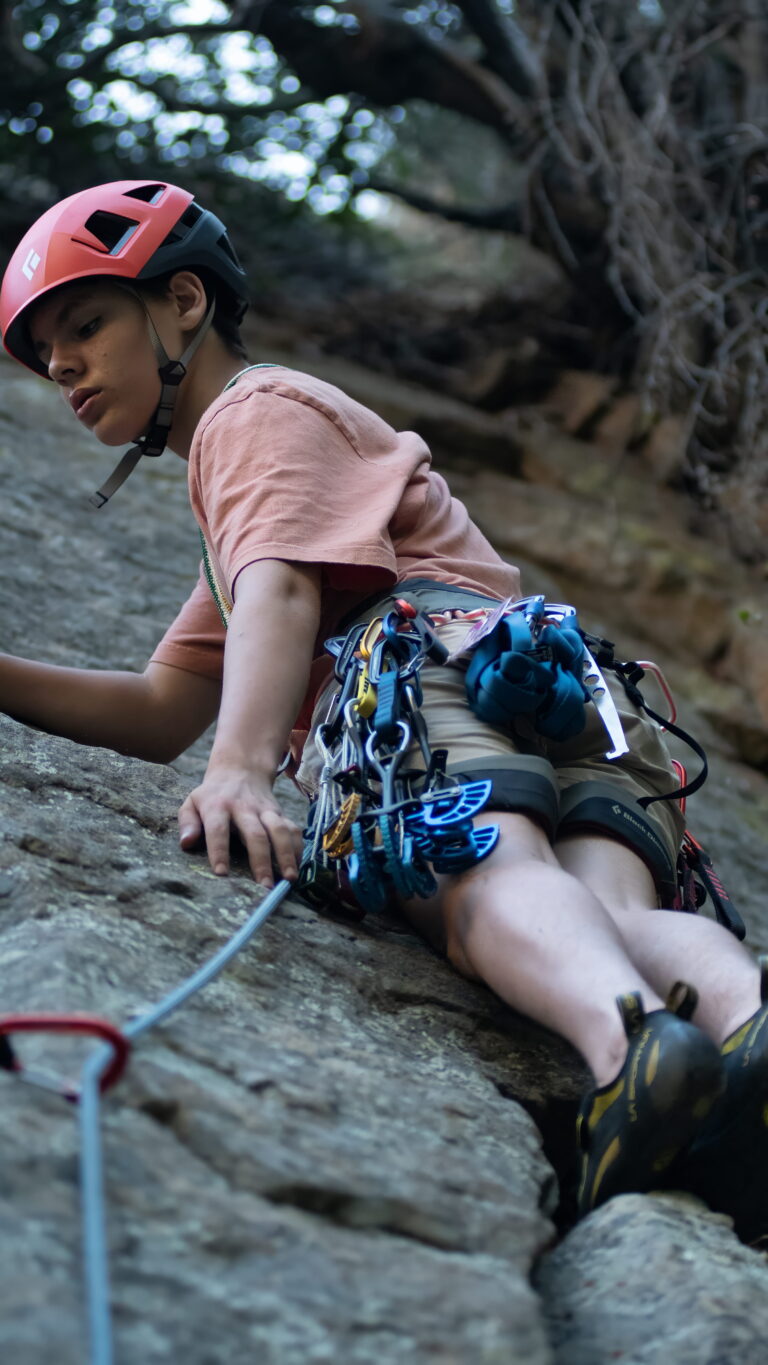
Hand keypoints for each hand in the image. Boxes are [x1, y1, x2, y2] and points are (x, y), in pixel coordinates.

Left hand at [178, 764, 302, 886]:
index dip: (219, 851)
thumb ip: (187, 822)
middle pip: (255, 834)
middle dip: (261, 861)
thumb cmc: (212, 796)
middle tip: (264, 887)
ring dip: (286, 854)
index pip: (218, 830)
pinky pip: (293, 829)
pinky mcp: (280, 812)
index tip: (221, 874)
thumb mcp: (192, 803)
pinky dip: (298, 847)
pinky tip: (298, 867)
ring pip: (279, 830)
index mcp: (218, 806)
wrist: (240, 770)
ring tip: (288, 878)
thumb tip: (186, 843)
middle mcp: (244, 808)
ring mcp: (265, 810)